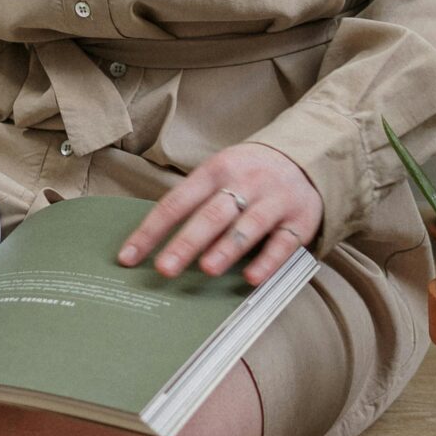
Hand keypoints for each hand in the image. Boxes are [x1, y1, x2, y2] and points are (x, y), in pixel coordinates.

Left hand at [117, 142, 320, 284]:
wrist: (307, 157)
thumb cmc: (248, 174)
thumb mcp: (219, 174)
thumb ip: (194, 202)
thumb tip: (154, 242)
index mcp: (215, 170)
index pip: (176, 202)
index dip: (150, 231)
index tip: (129, 257)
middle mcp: (245, 182)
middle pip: (210, 215)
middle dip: (186, 243)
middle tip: (164, 268)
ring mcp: (274, 200)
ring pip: (247, 226)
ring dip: (225, 248)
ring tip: (206, 269)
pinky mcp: (300, 219)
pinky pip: (283, 243)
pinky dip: (268, 262)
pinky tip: (252, 278)